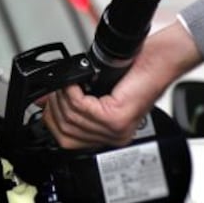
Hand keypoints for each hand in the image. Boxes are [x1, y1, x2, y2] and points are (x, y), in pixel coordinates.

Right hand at [42, 19, 202, 149]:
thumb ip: (72, 102)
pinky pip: (80, 108)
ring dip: (63, 98)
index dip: (51, 120)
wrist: (159, 61)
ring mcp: (115, 130)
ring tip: (68, 84)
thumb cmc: (135, 71)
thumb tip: (44, 102)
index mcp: (108, 135)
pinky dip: (72, 92)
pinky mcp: (116, 118)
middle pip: (65, 132)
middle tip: (57, 90)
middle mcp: (113, 136)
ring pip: (71, 119)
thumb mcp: (94, 89)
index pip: (68, 141)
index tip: (45, 103)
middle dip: (55, 108)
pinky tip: (77, 83)